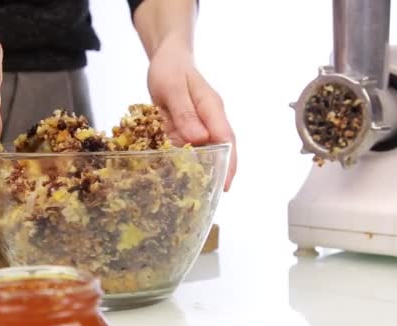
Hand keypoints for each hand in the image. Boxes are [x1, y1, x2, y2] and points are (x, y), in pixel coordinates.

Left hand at [147, 37, 236, 190]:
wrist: (167, 58)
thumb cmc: (170, 69)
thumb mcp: (173, 88)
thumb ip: (184, 112)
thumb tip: (199, 138)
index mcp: (212, 108)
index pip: (226, 138)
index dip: (229, 162)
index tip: (226, 184)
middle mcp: (211, 119)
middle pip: (222, 148)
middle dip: (221, 172)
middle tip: (212, 197)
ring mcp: (201, 124)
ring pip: (208, 151)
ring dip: (205, 170)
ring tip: (197, 194)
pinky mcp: (189, 128)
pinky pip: (191, 148)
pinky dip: (188, 163)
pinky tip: (179, 177)